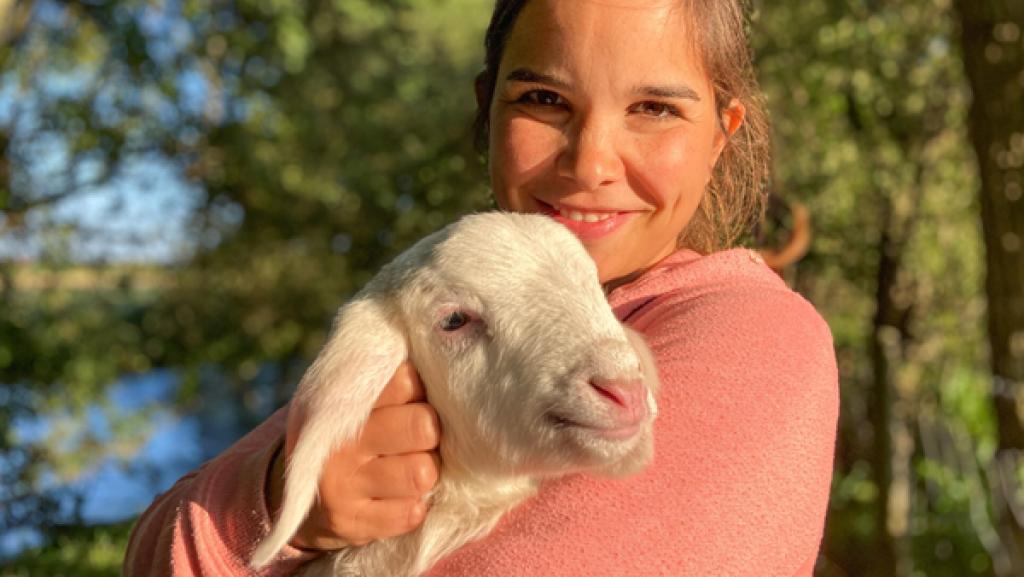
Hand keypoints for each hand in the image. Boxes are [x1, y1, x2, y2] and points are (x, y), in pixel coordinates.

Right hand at [268, 361, 440, 549]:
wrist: (286, 496)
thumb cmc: (341, 434)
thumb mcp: (343, 399)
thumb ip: (381, 377)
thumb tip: (437, 346)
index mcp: (342, 403)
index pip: (406, 380)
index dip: (422, 390)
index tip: (415, 399)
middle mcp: (340, 443)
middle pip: (422, 425)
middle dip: (430, 431)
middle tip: (420, 437)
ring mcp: (344, 487)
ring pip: (422, 472)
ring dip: (426, 471)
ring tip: (410, 467)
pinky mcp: (352, 524)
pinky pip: (412, 513)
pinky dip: (414, 506)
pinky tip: (397, 497)